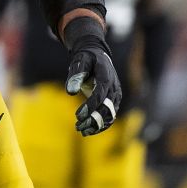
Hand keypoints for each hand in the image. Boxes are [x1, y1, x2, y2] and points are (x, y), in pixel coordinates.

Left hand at [63, 16, 122, 135]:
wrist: (97, 56)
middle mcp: (114, 88)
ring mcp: (116, 96)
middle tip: (77, 126)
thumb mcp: (80, 62)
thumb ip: (75, 75)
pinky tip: (87, 131)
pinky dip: (100, 126)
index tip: (78, 116)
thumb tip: (70, 92)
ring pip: (110, 115)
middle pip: (106, 108)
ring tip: (80, 130)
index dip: (90, 106)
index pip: (100, 94)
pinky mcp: (114, 102)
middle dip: (93, 119)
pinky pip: (110, 117)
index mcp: (106, 76)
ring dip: (96, 125)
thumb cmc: (86, 59)